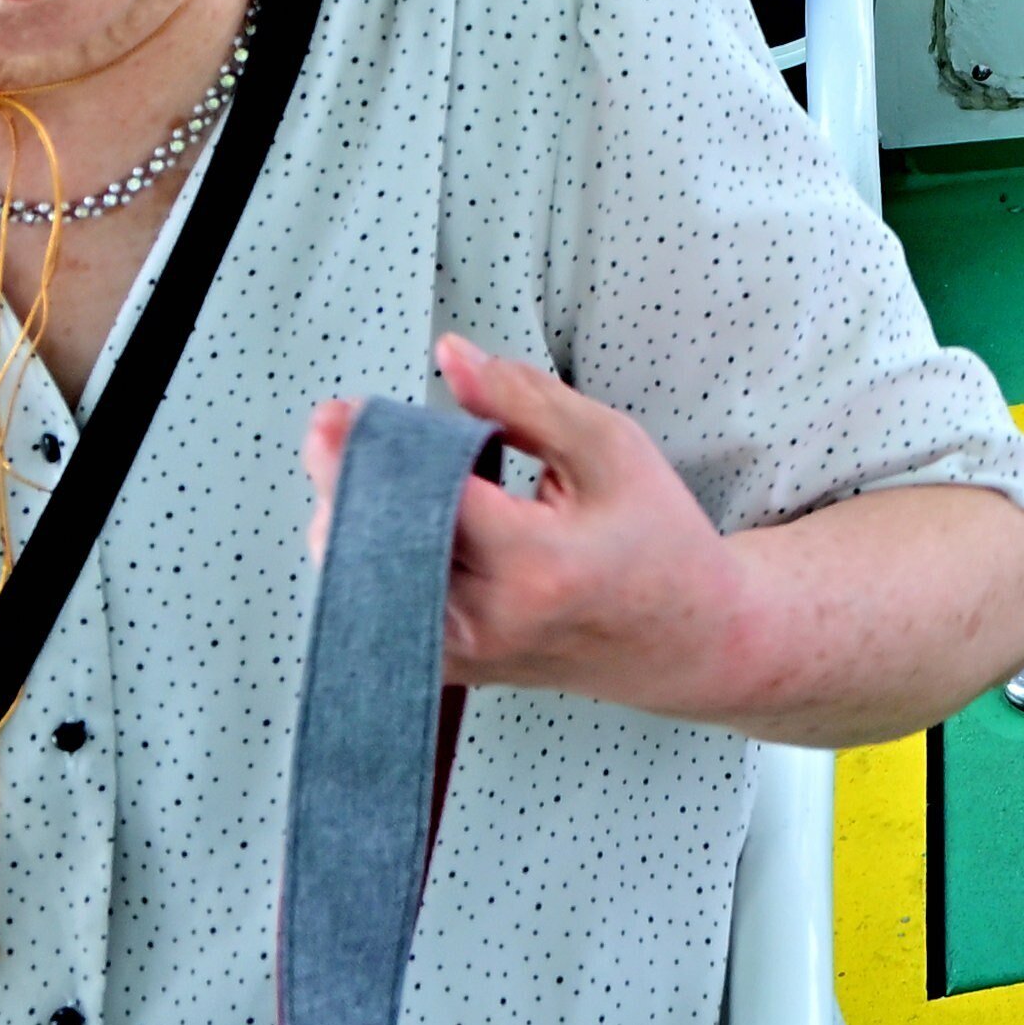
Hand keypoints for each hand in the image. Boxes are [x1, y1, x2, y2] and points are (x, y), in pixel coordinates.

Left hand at [308, 334, 761, 724]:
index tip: (342, 412)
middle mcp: (488, 621)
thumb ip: (526, 399)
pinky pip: (380, 609)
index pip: (425, 498)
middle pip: (377, 543)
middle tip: (338, 428)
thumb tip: (450, 355)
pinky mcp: (452, 669)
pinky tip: (390, 519)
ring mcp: (465, 655)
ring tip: (369, 468)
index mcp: (536, 564)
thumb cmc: (656, 537)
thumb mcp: (611, 448)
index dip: (376, 448)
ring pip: (363, 582)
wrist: (685, 637)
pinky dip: (371, 559)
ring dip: (351, 519)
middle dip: (344, 480)